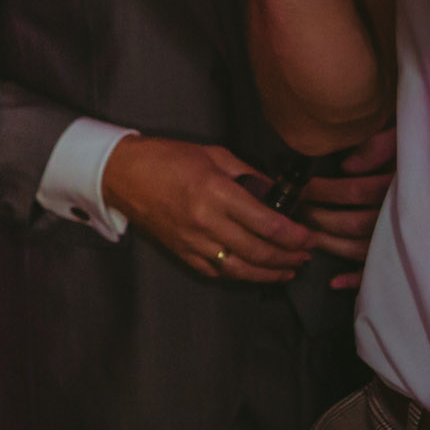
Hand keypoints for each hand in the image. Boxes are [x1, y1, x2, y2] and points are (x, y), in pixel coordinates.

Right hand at [101, 136, 313, 281]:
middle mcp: (206, 222)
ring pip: (240, 269)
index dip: (295, 235)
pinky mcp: (181, 252)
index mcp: (216, 193)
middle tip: (306, 255)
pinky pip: (216, 272)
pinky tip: (254, 272)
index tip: (309, 236)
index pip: (267, 224)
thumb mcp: (213, 154)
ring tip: (288, 270)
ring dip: (269, 273)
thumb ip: (248, 173)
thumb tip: (276, 191)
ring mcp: (192, 241)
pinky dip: (239, 275)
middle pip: (259, 251)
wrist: (121, 174)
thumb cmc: (164, 158)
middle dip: (289, 257)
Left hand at [299, 126, 395, 286]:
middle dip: (319, 217)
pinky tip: (333, 282)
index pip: (355, 192)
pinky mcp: (409, 256)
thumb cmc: (426, 153)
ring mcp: (405, 240)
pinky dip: (357, 279)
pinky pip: (381, 271)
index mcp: (401, 188)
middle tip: (297, 210)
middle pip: (353, 224)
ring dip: (329, 244)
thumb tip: (347, 167)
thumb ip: (379, 148)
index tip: (303, 188)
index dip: (325, 191)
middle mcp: (402, 217)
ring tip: (305, 234)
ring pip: (360, 249)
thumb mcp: (405, 139)